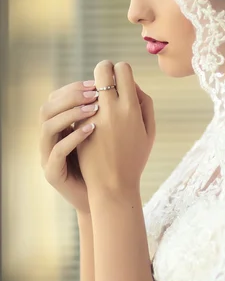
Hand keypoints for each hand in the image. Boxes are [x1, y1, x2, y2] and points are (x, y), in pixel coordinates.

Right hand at [39, 80, 99, 213]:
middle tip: (94, 92)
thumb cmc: (109, 163)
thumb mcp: (109, 134)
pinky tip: (93, 129)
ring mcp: (48, 156)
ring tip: (96, 108)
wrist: (105, 198)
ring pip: (47, 126)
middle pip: (47, 108)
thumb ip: (107, 112)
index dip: (74, 87)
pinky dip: (73, 137)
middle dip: (71, 96)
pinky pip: (56, 151)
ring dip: (71, 113)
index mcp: (61, 128)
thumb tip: (119, 84)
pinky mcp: (52, 173)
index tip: (96, 82)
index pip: (58, 98)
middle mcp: (50, 140)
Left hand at [77, 61, 154, 198]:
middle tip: (104, 77)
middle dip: (104, 69)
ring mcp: (92, 117)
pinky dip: (84, 106)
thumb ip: (144, 103)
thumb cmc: (134, 158)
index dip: (120, 69)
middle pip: (102, 69)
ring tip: (97, 98)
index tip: (119, 75)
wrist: (113, 185)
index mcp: (131, 108)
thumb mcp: (148, 131)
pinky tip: (88, 114)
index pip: (122, 69)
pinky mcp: (78, 126)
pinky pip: (80, 105)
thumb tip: (131, 82)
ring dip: (93, 88)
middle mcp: (111, 108)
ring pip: (89, 86)